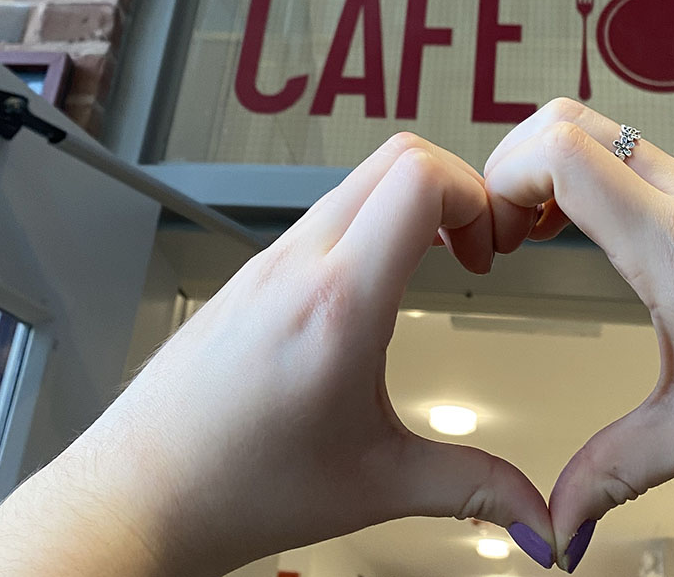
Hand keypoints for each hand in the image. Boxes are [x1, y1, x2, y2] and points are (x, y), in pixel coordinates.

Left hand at [0, 134, 552, 576]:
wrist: (138, 494)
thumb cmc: (233, 487)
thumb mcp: (376, 485)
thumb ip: (473, 490)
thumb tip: (535, 515)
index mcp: (337, 304)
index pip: (419, 180)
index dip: (476, 195)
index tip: (492, 247)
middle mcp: (297, 265)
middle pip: (395, 158)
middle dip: (457, 189)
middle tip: (475, 247)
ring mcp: (268, 262)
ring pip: (356, 181)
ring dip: (411, 203)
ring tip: (433, 262)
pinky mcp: (250, 273)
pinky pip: (323, 214)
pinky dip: (370, 223)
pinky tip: (376, 286)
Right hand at [483, 99, 673, 571]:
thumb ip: (617, 470)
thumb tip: (561, 522)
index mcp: (672, 243)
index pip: (559, 152)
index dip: (500, 180)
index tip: (493, 238)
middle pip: (567, 120)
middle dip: (511, 167)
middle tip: (504, 231)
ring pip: (605, 132)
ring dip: (553, 172)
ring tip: (540, 235)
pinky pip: (641, 156)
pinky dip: (596, 180)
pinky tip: (602, 241)